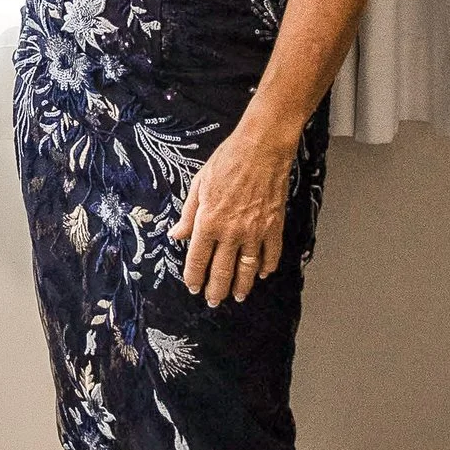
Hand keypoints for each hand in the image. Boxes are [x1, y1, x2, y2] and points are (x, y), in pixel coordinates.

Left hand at [173, 116, 295, 305]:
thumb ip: (188, 216)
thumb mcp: (199, 185)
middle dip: (216, 289)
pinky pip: (271, 254)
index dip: (194, 277)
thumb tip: (176, 236)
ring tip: (238, 296)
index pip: (198, 259)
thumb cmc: (228, 161)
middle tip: (213, 300)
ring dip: (242, 286)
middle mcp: (231, 232)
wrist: (261, 148)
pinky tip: (262, 274)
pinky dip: (266, 267)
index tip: (193, 286)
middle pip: (222, 271)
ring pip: (247, 268)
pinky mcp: (274, 226)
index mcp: (209, 222)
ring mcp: (255, 231)